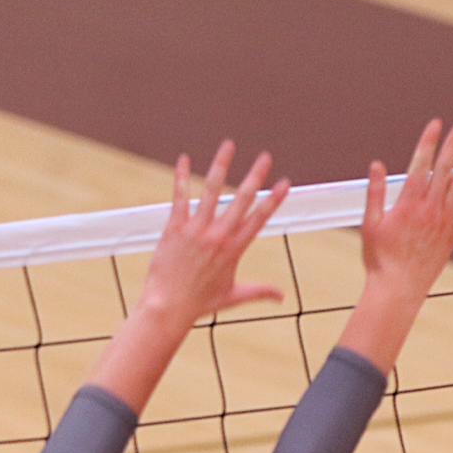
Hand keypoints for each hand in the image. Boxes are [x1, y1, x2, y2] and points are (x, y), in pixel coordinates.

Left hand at [139, 140, 289, 328]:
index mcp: (235, 248)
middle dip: (256, 175)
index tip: (285, 182)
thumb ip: (260, 291)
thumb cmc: (199, 303)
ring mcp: (196, 229)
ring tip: (228, 145)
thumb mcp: (233, 297)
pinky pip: (180, 197)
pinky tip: (185, 159)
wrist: (167, 307)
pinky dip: (182, 177)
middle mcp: (219, 235)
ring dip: (221, 165)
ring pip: (212, 190)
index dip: (274, 198)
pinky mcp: (175, 228)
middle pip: (242, 198)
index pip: (260, 217)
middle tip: (265, 156)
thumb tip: (282, 296)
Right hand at [361, 119, 452, 295]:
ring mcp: (444, 220)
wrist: (399, 288)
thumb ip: (375, 192)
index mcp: (408, 203)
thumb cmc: (380, 258)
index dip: (429, 142)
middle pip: (444, 168)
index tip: (436, 124)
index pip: (421, 164)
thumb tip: (377, 165)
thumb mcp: (370, 224)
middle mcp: (430, 208)